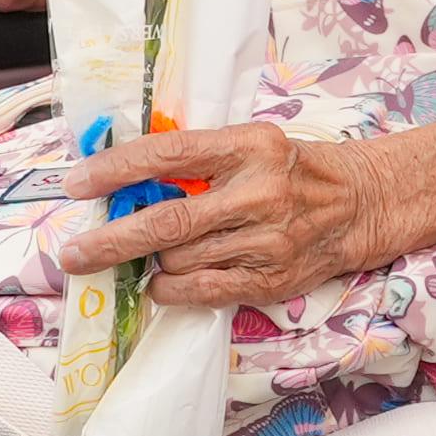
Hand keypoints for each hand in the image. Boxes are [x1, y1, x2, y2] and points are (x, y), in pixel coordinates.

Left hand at [65, 118, 435, 313]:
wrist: (362, 203)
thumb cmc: (295, 170)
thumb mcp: (253, 144)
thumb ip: (201, 159)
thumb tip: (128, 180)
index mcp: (248, 146)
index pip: (170, 155)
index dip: (117, 170)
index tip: (76, 184)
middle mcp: (258, 192)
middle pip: (167, 221)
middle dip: (111, 240)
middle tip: (73, 253)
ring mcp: (267, 239)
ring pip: (180, 259)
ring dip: (148, 262)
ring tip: (139, 257)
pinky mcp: (272, 278)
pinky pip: (203, 290)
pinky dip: (171, 289)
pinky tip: (159, 283)